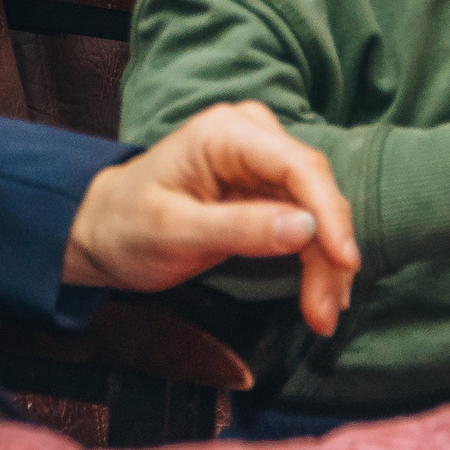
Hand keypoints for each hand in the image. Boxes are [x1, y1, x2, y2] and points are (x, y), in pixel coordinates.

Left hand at [63, 101, 360, 336]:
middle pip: (314, 190)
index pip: (297, 166)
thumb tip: (305, 229)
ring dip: (327, 264)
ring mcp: (262, 162)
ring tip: (322, 317)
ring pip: (317, 211)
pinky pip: (305, 223)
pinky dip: (316, 260)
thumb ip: (239, 228)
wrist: (104, 231)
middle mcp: (252, 137)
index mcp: (226, 133)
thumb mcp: (175, 232)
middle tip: (327, 312)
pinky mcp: (267, 190)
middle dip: (329, 251)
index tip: (345, 261)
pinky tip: (320, 297)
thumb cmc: (127, 226)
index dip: (328, 213)